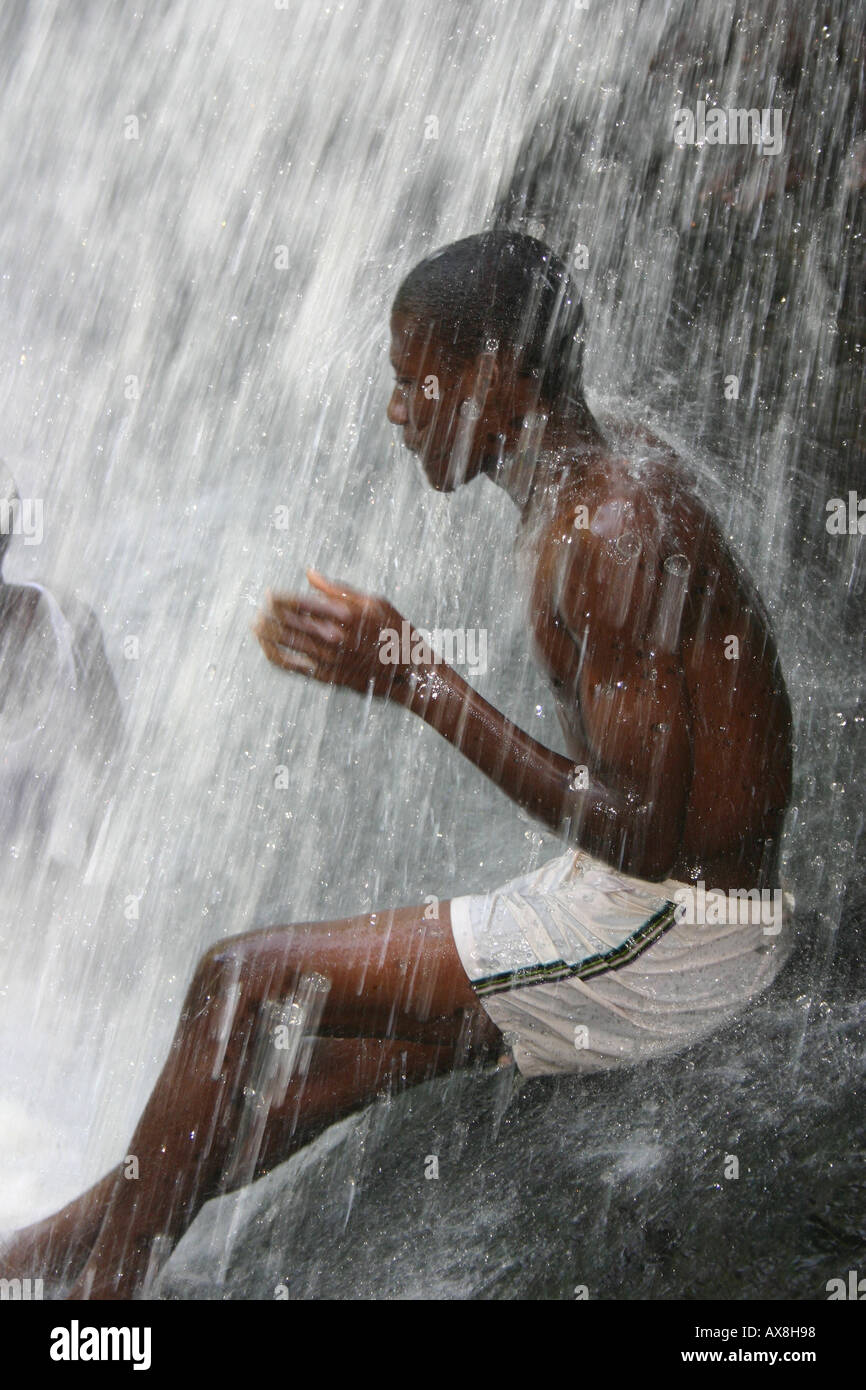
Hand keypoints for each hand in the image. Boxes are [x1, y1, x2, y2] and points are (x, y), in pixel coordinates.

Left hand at [253, 568, 424, 700]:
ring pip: (285, 646)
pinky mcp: (327, 677)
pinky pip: (294, 667)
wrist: (409, 672)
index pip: (299, 603)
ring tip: (255, 628)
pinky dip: (277, 657)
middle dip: (268, 616)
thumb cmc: (395, 632)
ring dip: (266, 636)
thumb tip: (310, 574)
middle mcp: (332, 637)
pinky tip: (268, 650)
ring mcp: (328, 659)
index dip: (279, 598)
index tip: (269, 594)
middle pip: (287, 625)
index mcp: (342, 614)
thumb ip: (338, 589)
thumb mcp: (374, 602)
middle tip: (258, 610)